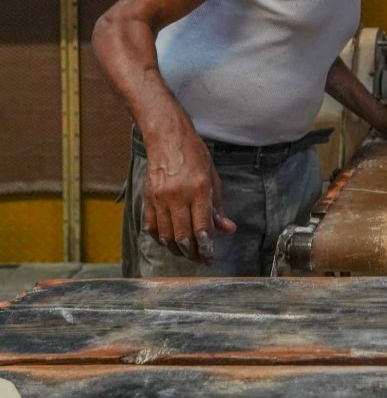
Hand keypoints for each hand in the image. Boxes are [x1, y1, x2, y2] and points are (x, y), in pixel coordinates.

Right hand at [142, 128, 236, 263]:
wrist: (168, 138)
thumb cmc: (194, 155)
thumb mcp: (213, 178)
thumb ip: (218, 206)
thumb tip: (227, 228)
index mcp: (197, 190)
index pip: (202, 227)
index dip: (206, 247)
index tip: (210, 257)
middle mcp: (177, 196)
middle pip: (183, 236)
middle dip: (192, 252)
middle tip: (199, 259)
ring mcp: (159, 198)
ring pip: (166, 235)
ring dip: (176, 248)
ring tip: (186, 252)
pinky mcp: (147, 198)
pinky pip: (151, 226)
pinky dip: (160, 238)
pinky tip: (169, 240)